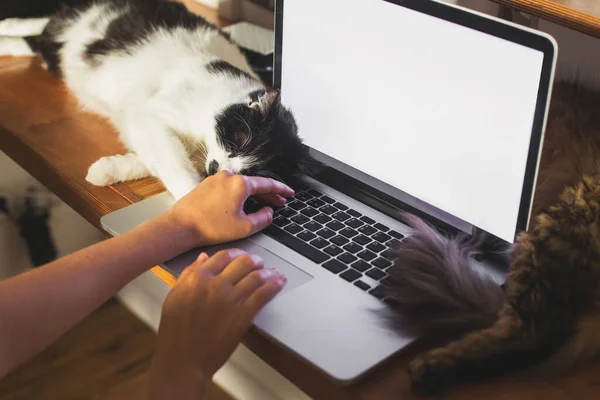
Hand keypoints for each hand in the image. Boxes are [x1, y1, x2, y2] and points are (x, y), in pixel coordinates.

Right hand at [148, 249, 285, 398]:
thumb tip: (203, 258)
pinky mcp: (244, 314)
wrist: (183, 360)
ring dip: (268, 271)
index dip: (236, 254)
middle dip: (255, 260)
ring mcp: (231, 299)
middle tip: (259, 262)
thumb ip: (188, 274)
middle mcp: (216, 284)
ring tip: (273, 272)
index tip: (241, 256)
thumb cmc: (175, 333)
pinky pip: (264, 294)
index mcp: (198, 278)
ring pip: (257, 276)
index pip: (223, 256)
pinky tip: (279, 282)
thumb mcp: (174, 297)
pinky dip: (275, 285)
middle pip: (243, 262)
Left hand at [167, 170, 294, 247]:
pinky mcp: (207, 185)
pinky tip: (241, 206)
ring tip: (262, 206)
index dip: (281, 190)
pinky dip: (239, 195)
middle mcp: (229, 176)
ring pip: (241, 186)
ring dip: (253, 196)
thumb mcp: (244, 227)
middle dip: (268, 195)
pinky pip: (229, 188)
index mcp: (241, 183)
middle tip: (279, 203)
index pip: (267, 184)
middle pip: (255, 184)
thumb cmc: (210, 226)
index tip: (289, 193)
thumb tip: (269, 212)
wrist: (181, 226)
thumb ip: (263, 218)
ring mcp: (217, 179)